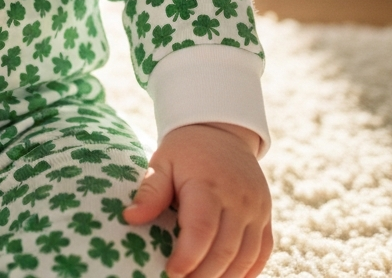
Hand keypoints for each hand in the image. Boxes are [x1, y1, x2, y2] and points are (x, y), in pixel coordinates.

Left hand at [123, 123, 271, 277]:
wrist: (220, 131)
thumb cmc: (185, 150)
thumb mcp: (163, 162)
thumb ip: (150, 191)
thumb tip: (129, 217)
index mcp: (209, 184)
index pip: (201, 230)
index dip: (187, 257)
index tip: (170, 272)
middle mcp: (238, 199)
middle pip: (225, 250)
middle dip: (203, 274)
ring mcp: (256, 209)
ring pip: (246, 257)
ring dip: (225, 277)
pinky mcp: (265, 216)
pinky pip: (262, 252)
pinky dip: (247, 271)